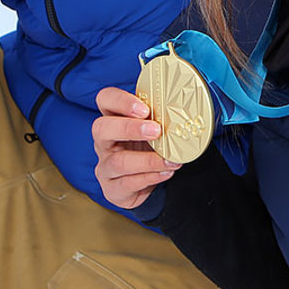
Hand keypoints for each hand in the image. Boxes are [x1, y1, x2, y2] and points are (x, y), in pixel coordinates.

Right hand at [93, 87, 180, 208]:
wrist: (145, 183)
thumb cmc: (148, 148)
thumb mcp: (152, 129)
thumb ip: (160, 117)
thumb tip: (186, 105)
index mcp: (112, 119)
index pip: (105, 99)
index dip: (121, 101)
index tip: (145, 108)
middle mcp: (104, 142)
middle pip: (101, 128)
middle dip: (129, 128)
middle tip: (156, 130)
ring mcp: (105, 166)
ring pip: (118, 162)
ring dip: (148, 160)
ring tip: (170, 159)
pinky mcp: (112, 189)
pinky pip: (128, 183)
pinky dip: (150, 177)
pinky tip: (166, 172)